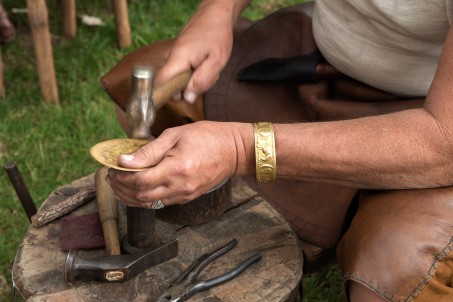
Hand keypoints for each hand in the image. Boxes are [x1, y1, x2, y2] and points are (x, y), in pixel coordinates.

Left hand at [106, 121, 253, 207]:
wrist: (234, 151)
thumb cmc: (208, 137)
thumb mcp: (176, 135)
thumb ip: (149, 150)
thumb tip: (125, 161)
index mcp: (176, 169)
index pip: (140, 180)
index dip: (122, 177)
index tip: (113, 168)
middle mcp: (180, 186)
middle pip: (141, 196)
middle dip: (121, 188)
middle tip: (111, 177)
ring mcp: (184, 194)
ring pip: (149, 203)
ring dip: (130, 196)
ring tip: (119, 184)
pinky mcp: (188, 197)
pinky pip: (160, 203)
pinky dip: (145, 198)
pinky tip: (138, 188)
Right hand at [155, 1, 237, 103]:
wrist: (216, 15)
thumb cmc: (217, 35)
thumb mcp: (216, 62)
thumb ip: (202, 81)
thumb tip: (187, 98)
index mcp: (178, 59)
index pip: (160, 83)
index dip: (168, 95)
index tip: (182, 96)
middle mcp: (171, 57)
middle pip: (172, 84)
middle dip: (189, 88)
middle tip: (206, 79)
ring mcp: (174, 55)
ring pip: (180, 78)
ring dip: (195, 79)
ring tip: (208, 68)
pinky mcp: (179, 55)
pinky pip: (183, 71)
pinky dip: (195, 72)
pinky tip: (204, 64)